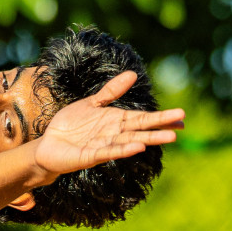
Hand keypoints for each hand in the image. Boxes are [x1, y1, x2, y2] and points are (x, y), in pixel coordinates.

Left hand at [31, 71, 183, 178]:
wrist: (48, 144)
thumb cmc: (71, 125)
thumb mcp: (91, 103)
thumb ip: (111, 92)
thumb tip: (133, 74)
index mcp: (115, 121)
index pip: (142, 118)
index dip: (161, 117)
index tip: (181, 116)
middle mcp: (114, 134)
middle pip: (141, 129)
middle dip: (161, 127)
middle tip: (183, 125)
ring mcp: (104, 146)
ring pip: (130, 142)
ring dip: (149, 139)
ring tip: (170, 138)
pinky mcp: (91, 156)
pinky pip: (109, 152)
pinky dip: (123, 150)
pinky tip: (138, 147)